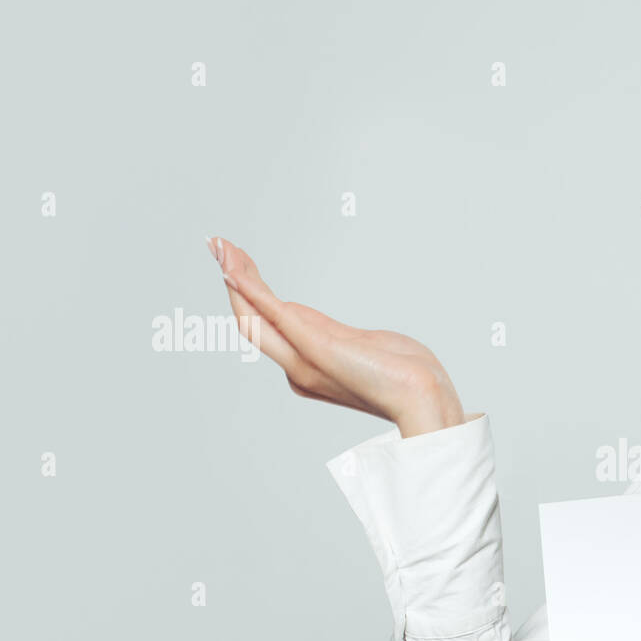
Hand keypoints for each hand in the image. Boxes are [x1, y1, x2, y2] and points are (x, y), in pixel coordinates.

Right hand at [206, 236, 469, 436]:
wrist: (421, 395)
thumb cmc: (405, 374)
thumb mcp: (368, 347)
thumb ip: (343, 338)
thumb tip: (332, 332)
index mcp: (309, 368)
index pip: (272, 324)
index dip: (254, 293)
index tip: (242, 264)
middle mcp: (298, 368)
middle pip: (253, 318)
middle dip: (235, 279)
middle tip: (218, 245)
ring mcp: (302, 359)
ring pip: (253, 314)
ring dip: (234, 276)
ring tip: (219, 246)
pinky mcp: (313, 346)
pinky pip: (270, 313)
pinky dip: (248, 288)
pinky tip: (232, 267)